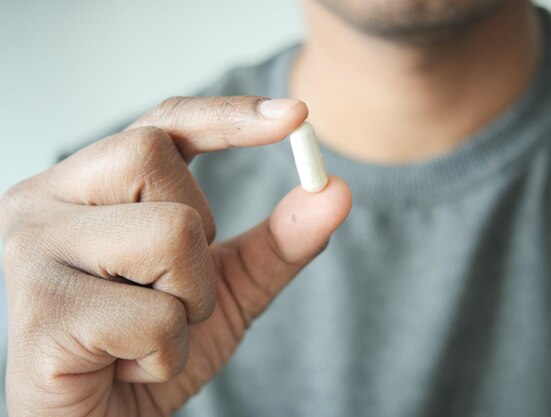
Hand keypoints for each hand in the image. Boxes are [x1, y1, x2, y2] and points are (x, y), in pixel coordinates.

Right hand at [0, 96, 351, 415]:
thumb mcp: (224, 288)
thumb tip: (336, 189)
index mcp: (85, 186)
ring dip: (188, 302)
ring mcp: (31, 252)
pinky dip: (165, 354)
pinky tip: (124, 367)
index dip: (227, 115)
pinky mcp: (41, 313)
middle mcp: (43, 201)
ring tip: (146, 334)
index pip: (160, 124)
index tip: (296, 117)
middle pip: (154, 158)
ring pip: (168, 236)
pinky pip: (153, 318)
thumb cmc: (147, 350)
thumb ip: (278, 241)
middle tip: (167, 290)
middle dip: (197, 236)